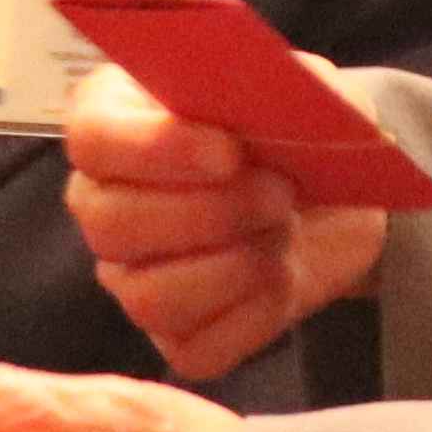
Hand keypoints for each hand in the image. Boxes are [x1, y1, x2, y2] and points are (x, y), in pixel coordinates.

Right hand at [62, 69, 385, 378]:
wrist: (341, 204)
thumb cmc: (297, 132)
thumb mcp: (295, 86)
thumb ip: (271, 83)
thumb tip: (263, 98)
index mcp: (116, 122)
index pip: (91, 140)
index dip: (155, 150)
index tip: (229, 151)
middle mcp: (105, 204)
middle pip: (111, 224)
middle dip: (210, 212)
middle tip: (278, 193)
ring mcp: (133, 277)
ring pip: (149, 297)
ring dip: (233, 266)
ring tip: (283, 230)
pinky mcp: (178, 338)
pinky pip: (196, 348)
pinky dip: (254, 314)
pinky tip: (282, 275)